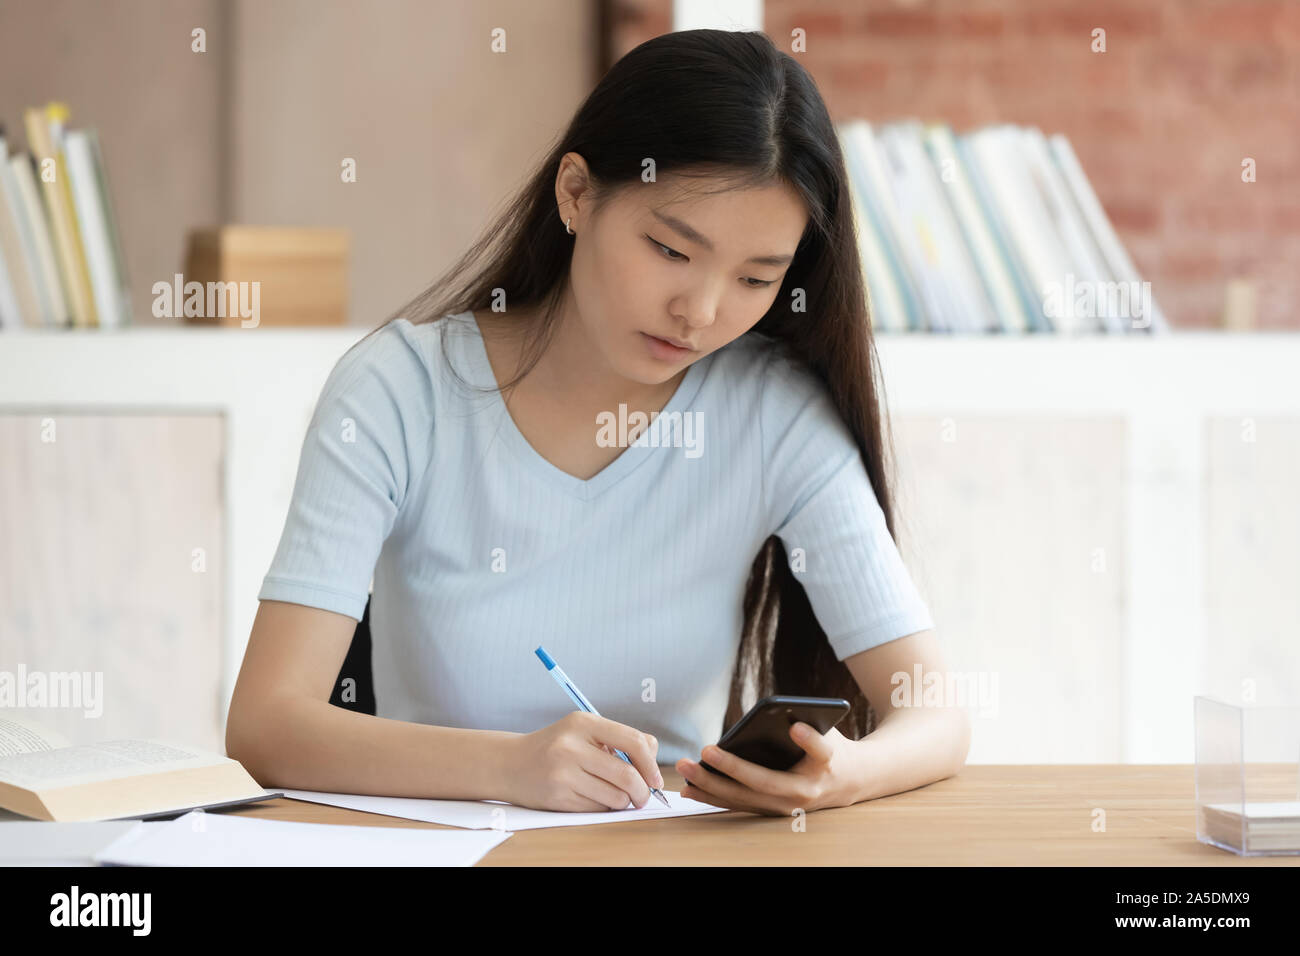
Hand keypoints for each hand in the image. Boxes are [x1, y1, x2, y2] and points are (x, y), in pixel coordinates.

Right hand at [506, 711, 662, 811]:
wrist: (511, 763)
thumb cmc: (556, 747)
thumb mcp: (583, 731)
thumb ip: (618, 741)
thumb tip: (652, 764)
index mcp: (583, 723)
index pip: (634, 741)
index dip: (651, 764)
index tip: (655, 779)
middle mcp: (572, 746)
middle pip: (627, 776)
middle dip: (642, 792)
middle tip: (643, 797)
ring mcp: (563, 772)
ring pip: (615, 796)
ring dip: (623, 801)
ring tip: (615, 795)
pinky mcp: (558, 796)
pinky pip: (597, 808)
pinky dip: (603, 807)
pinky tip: (592, 797)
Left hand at [676, 723, 859, 815]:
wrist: (849, 783)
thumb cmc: (831, 748)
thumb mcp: (828, 730)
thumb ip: (808, 723)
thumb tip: (777, 712)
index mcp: (827, 764)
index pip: (820, 751)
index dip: (809, 740)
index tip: (796, 727)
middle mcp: (806, 791)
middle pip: (766, 782)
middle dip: (732, 768)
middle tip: (705, 751)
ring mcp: (788, 806)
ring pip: (746, 798)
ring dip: (712, 786)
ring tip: (686, 770)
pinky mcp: (772, 811)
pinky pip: (739, 805)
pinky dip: (713, 798)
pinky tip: (689, 789)